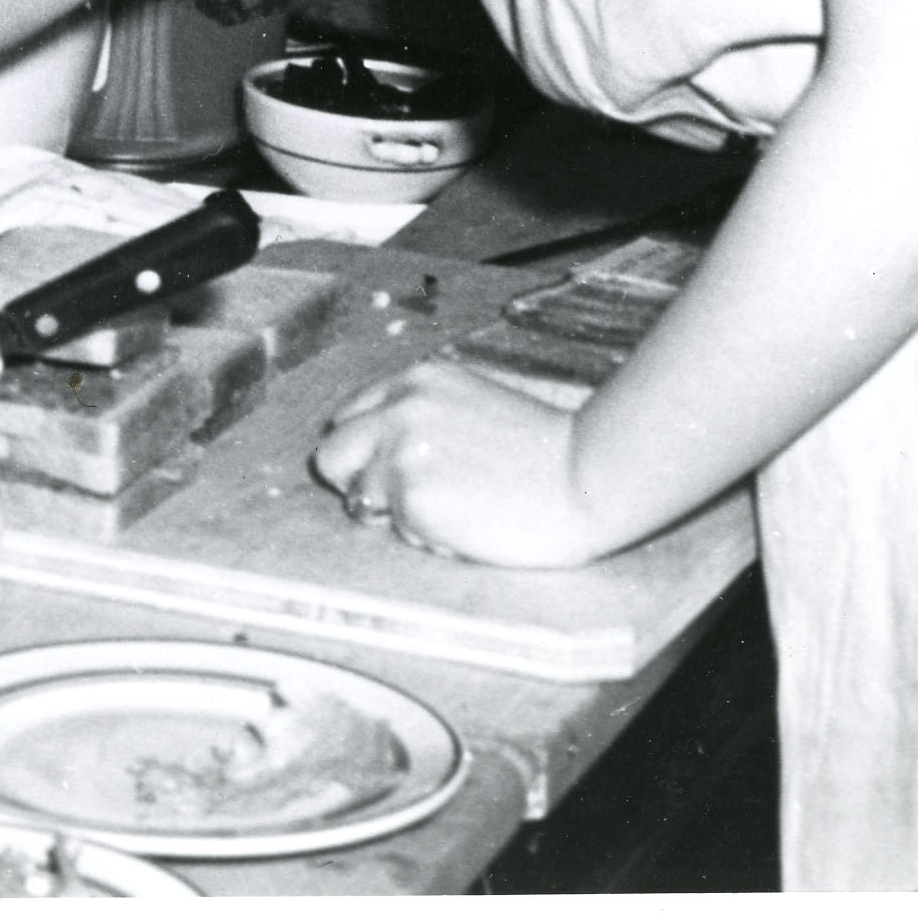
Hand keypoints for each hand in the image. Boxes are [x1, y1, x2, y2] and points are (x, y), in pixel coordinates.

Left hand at [309, 359, 617, 568]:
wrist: (587, 476)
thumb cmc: (543, 450)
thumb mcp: (471, 403)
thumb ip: (422, 415)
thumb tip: (380, 448)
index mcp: (415, 381)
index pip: (348, 418)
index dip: (366, 452)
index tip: (394, 472)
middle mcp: (398, 409)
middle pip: (330, 456)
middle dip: (360, 482)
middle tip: (408, 501)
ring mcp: (399, 452)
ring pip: (358, 498)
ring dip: (394, 513)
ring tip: (453, 511)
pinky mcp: (411, 497)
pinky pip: (396, 531)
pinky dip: (424, 536)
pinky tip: (468, 527)